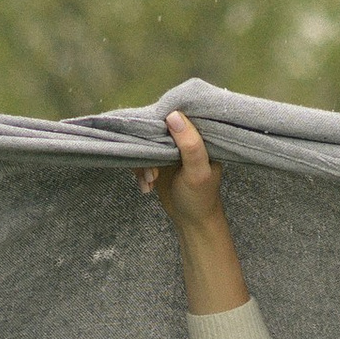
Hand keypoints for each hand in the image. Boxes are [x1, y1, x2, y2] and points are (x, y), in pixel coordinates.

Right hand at [138, 108, 250, 313]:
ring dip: (143, 164)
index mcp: (199, 137)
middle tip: (151, 171)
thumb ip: (190, 144)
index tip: (153, 133)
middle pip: (158, 130)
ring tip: (150, 181)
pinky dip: (140, 172)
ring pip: (147, 145)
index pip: (179, 115)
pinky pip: (142, 159)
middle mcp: (184, 140)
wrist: (193, 223)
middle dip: (148, 149)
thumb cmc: (200, 198)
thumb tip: (173, 115)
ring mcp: (170, 151)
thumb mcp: (198, 171)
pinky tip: (146, 186)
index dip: (163, 120)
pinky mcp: (158, 163)